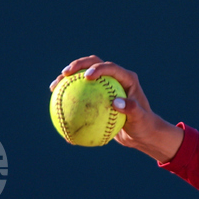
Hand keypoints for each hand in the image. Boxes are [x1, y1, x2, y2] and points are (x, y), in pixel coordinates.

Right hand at [49, 56, 183, 161]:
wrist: (142, 134)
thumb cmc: (144, 126)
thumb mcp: (140, 119)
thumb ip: (131, 109)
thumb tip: (116, 102)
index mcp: (126, 79)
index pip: (110, 67)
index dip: (97, 68)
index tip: (86, 77)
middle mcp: (115, 78)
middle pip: (93, 64)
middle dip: (78, 65)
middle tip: (65, 74)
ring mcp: (105, 86)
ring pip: (83, 77)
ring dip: (68, 78)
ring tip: (54, 86)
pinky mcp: (97, 96)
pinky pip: (81, 94)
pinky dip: (69, 97)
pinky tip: (55, 106)